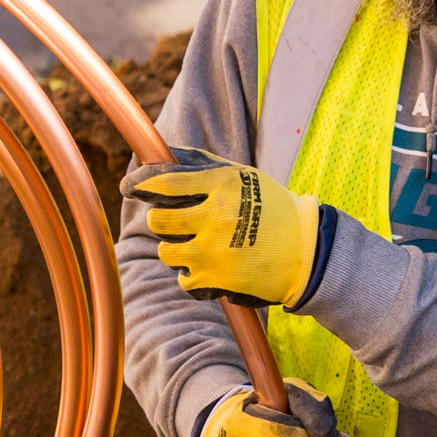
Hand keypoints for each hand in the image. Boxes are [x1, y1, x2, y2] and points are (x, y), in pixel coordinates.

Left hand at [125, 146, 331, 307]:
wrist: (307, 251)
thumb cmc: (270, 207)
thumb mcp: (241, 176)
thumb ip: (198, 165)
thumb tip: (155, 156)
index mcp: (223, 184)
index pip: (164, 183)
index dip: (140, 185)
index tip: (130, 187)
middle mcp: (217, 215)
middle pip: (157, 220)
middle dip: (161, 220)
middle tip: (177, 221)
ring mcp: (215, 250)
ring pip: (166, 252)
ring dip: (176, 249)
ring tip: (197, 245)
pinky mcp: (218, 280)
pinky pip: (183, 280)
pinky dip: (192, 274)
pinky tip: (210, 265)